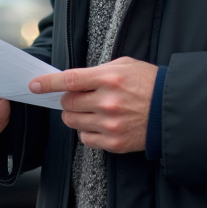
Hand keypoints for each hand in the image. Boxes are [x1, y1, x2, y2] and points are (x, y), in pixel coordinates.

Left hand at [29, 57, 157, 153]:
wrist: (172, 110)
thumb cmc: (149, 83)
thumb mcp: (126, 65)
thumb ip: (99, 70)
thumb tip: (74, 79)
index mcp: (109, 78)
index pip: (69, 80)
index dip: (47, 83)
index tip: (34, 85)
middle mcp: (107, 102)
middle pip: (67, 102)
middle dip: (69, 99)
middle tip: (80, 96)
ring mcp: (110, 124)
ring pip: (72, 121)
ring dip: (76, 114)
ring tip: (91, 110)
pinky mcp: (113, 142)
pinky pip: (85, 138)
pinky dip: (87, 130)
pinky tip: (100, 123)